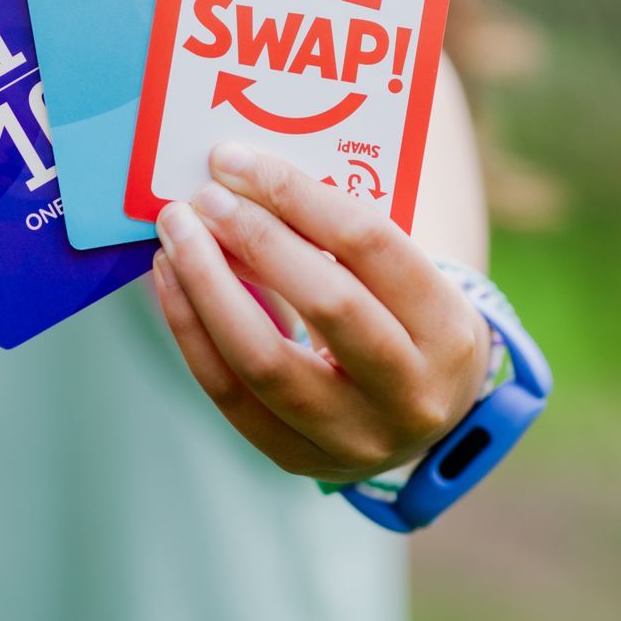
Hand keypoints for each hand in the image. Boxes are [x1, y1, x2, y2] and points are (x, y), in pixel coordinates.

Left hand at [150, 141, 492, 483]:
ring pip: (264, 360)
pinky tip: (172, 281)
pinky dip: (191, 330)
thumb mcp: (404, 278)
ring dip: (206, 286)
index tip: (237, 161)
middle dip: (255, 239)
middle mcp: (410, 392)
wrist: (417, 421)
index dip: (297, 195)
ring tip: (176, 236)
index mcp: (449, 329)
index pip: (371, 245)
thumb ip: (340, 235)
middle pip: (327, 304)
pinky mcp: (297, 459)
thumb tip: (243, 180)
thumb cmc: (402, 322)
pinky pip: (228, 393)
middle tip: (204, 197)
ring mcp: (354, 438)